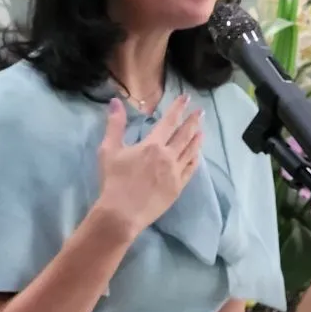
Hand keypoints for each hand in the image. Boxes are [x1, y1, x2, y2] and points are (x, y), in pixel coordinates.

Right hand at [95, 95, 202, 236]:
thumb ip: (115, 125)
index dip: (178, 108)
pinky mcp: (178, 188)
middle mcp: (168, 156)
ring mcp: (175, 173)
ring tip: (202, 131)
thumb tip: (115, 101)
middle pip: (185, 135)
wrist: (122, 213)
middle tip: (201, 112)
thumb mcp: (109, 150)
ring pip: (191, 152)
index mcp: (152, 145)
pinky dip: (195, 159)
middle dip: (193, 121)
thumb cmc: (114, 181)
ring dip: (197, 139)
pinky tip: (197, 155)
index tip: (187, 98)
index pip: (169, 121)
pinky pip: (190, 170)